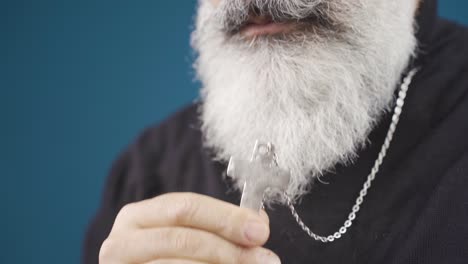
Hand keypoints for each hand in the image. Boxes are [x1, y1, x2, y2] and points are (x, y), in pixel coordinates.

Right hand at [99, 192, 280, 263]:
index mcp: (137, 216)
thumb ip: (217, 225)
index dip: (225, 217)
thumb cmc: (166, 256)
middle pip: (183, 239)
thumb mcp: (186, 233)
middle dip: (228, 249)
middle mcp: (121, 242)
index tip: (260, 230)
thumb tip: (257, 222)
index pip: (185, 207)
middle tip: (263, 258)